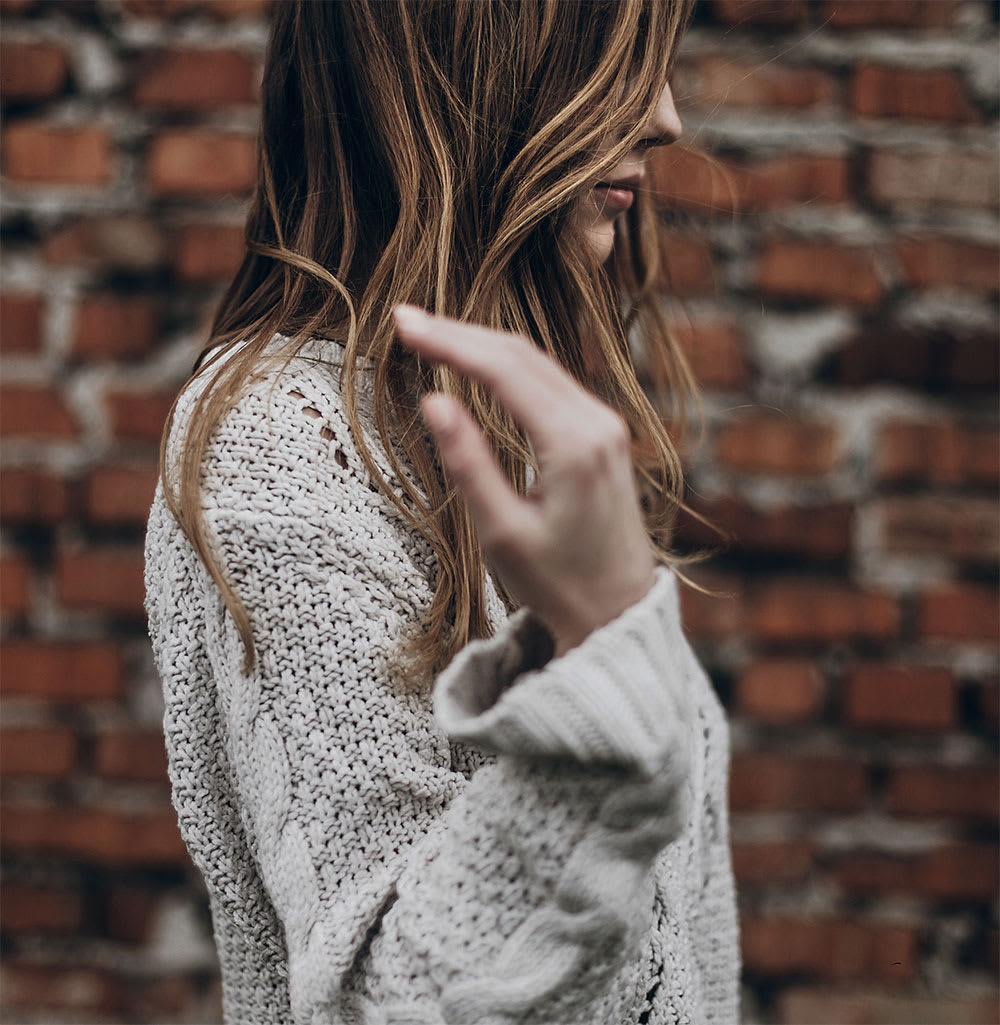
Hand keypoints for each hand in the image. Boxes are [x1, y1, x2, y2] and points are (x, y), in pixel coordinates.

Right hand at [393, 304, 656, 657]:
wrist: (618, 611)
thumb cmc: (556, 583)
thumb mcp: (501, 532)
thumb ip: (468, 463)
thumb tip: (434, 400)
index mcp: (572, 445)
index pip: (502, 369)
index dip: (448, 340)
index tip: (403, 323)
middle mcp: (598, 424)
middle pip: (522, 354)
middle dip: (462, 333)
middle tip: (406, 320)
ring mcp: (607, 426)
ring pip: (539, 364)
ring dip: (485, 346)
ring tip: (433, 335)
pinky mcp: (605, 435)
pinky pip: (553, 383)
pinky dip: (511, 367)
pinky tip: (480, 364)